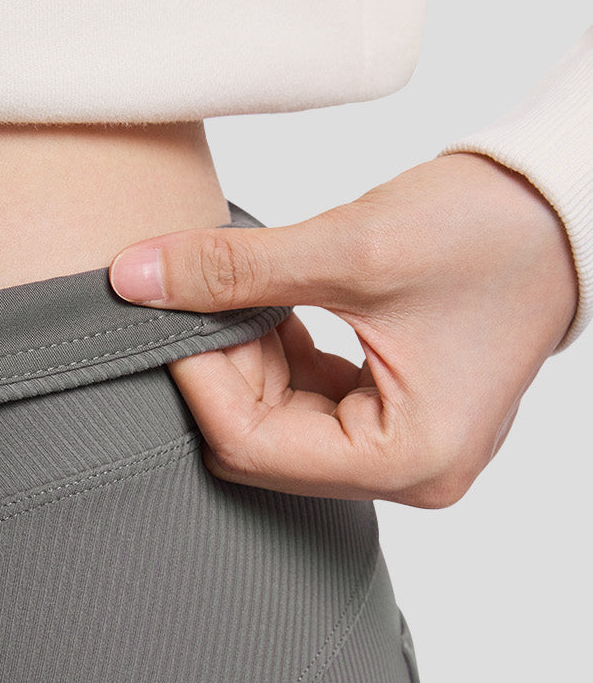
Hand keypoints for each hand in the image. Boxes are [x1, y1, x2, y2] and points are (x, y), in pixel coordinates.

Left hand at [108, 153, 579, 505]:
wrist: (562, 206)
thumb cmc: (490, 232)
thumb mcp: (351, 248)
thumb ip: (233, 270)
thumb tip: (133, 279)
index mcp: (409, 459)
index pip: (252, 446)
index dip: (197, 378)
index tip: (163, 312)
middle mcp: (410, 475)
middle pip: (260, 445)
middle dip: (222, 371)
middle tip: (201, 295)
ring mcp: (404, 453)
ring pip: (276, 426)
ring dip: (247, 361)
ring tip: (249, 291)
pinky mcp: (396, 419)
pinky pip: (307, 406)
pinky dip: (277, 358)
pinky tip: (276, 305)